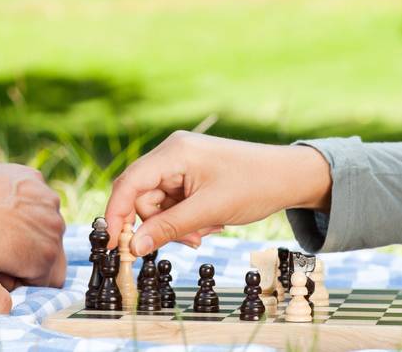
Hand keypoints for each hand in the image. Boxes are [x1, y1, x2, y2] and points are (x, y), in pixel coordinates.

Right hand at [105, 131, 333, 255]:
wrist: (288, 177)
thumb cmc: (254, 185)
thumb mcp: (209, 212)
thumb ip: (168, 228)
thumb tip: (133, 248)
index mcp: (174, 152)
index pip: (129, 184)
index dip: (117, 215)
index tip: (113, 246)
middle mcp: (173, 153)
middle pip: (142, 197)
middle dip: (159, 224)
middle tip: (190, 241)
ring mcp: (181, 163)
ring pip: (158, 204)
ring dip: (176, 225)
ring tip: (207, 230)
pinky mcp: (190, 175)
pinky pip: (173, 202)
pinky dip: (186, 218)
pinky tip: (210, 223)